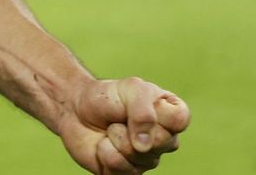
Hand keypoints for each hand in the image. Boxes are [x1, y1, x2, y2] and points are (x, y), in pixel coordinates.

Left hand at [58, 77, 189, 173]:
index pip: (180, 120)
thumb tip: (144, 146)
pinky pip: (122, 170)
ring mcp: (148, 159)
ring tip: (111, 130)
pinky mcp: (127, 173)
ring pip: (140, 157)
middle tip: (119, 118)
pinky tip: (104, 145)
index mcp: (170, 114)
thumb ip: (143, 111)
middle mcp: (164, 139)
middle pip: (162, 142)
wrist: (75, 111)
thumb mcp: (129, 89)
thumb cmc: (107, 97)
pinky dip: (106, 154)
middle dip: (131, 126)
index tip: (138, 101)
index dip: (156, 113)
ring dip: (116, 139)